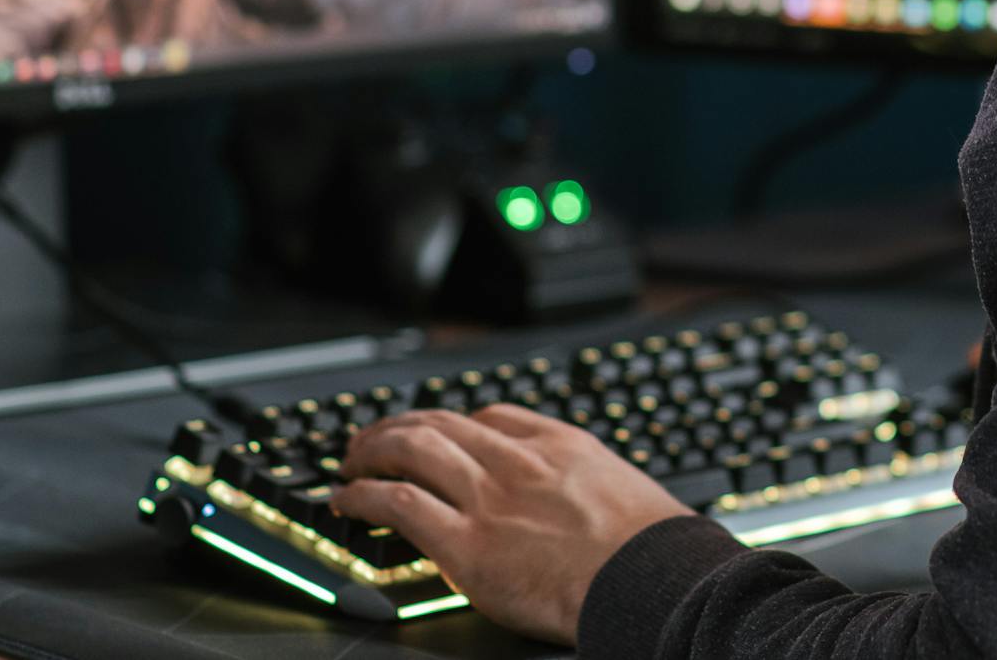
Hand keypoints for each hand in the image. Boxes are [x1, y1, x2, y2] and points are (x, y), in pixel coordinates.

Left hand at [333, 405, 694, 642]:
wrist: (649, 579)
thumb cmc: (649, 549)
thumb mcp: (623, 491)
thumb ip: (584, 487)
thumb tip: (577, 506)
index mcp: (559, 446)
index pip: (492, 417)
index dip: (454, 424)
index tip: (439, 435)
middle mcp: (518, 461)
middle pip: (443, 424)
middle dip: (399, 427)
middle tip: (374, 439)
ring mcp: (490, 499)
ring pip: (412, 449)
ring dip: (372, 451)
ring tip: (351, 462)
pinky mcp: (467, 544)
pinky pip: (399, 503)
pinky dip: (363, 495)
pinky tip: (347, 500)